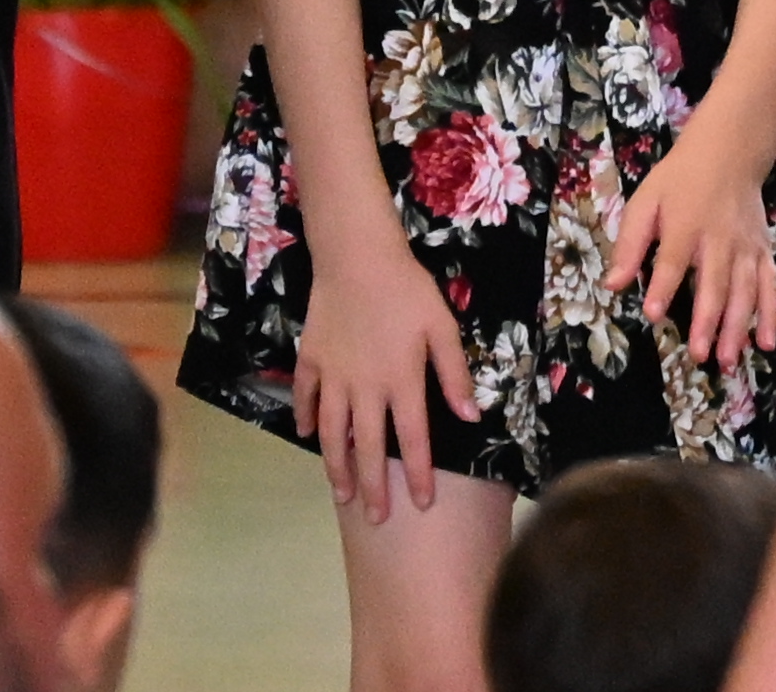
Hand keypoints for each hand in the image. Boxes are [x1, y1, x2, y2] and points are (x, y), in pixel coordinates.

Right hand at [292, 240, 480, 519]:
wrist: (358, 257)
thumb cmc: (408, 290)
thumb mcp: (443, 327)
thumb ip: (454, 375)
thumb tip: (471, 417)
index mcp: (402, 382)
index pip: (413, 440)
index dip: (419, 475)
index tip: (421, 504)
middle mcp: (365, 389)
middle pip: (369, 449)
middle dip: (374, 488)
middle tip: (376, 519)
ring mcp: (333, 378)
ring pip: (332, 434)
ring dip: (337, 467)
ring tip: (341, 494)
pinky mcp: (310, 361)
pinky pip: (305, 398)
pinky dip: (304, 419)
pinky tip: (307, 436)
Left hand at [604, 127, 775, 366]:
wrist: (729, 152)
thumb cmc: (680, 180)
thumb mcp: (646, 200)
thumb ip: (630, 243)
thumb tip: (612, 284)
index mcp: (685, 225)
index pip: (673, 260)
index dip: (664, 286)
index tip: (654, 314)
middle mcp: (719, 239)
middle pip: (714, 283)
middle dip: (707, 321)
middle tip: (698, 356)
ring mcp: (746, 247)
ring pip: (745, 291)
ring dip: (738, 328)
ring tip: (728, 361)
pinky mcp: (762, 251)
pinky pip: (770, 286)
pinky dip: (771, 314)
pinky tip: (767, 343)